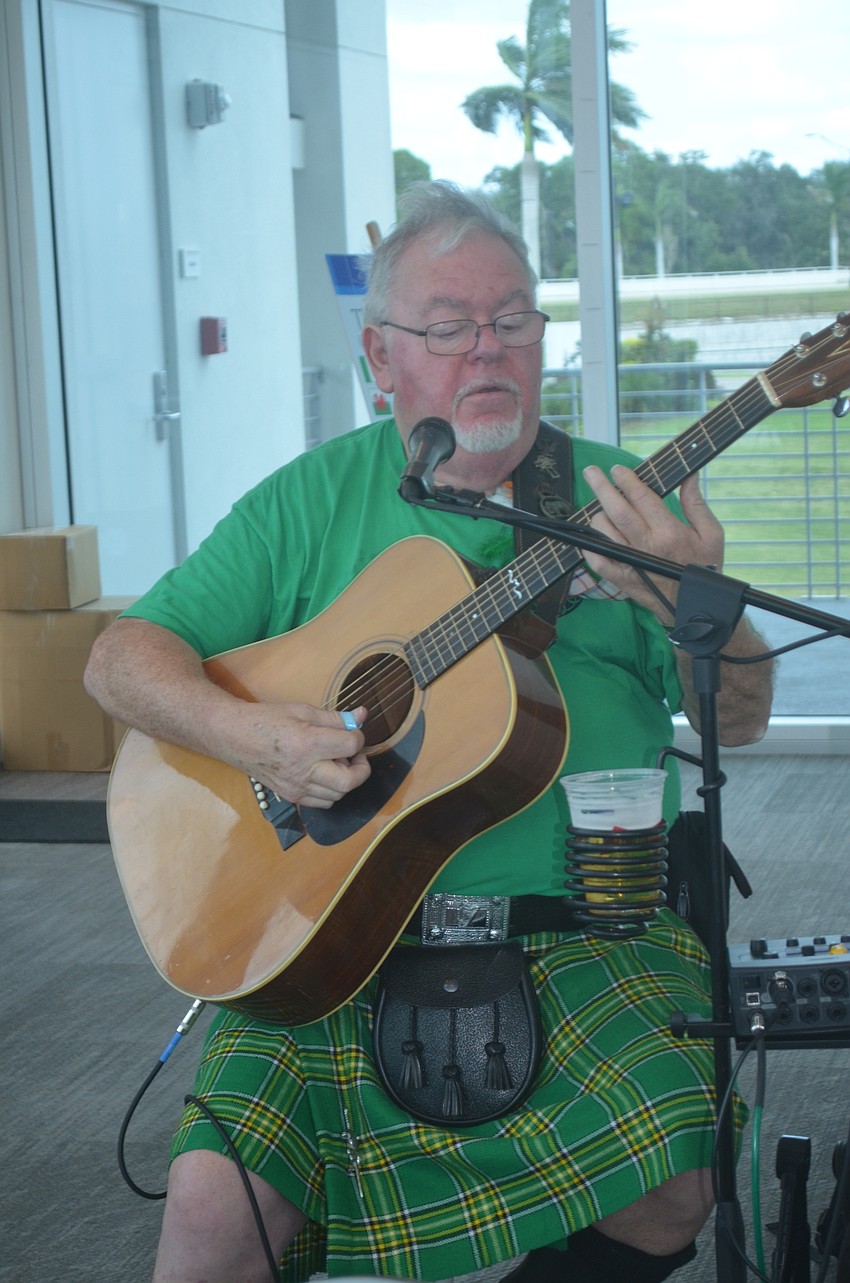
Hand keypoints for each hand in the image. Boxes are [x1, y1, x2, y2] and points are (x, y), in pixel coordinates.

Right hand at [226, 701, 369, 809]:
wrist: (235, 737)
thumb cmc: (266, 720)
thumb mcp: (302, 710)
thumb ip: (335, 718)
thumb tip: (362, 716)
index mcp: (306, 743)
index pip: (350, 746)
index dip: (359, 737)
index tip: (353, 732)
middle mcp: (303, 770)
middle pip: (349, 781)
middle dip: (361, 768)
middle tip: (355, 754)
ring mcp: (296, 787)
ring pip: (338, 795)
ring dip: (345, 779)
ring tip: (336, 762)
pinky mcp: (291, 796)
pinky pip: (323, 802)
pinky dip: (331, 791)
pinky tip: (324, 774)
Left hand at [581, 465, 723, 620]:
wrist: (694, 607)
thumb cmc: (703, 567)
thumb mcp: (711, 534)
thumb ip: (696, 504)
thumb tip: (688, 475)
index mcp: (669, 532)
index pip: (642, 498)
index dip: (627, 480)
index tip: (618, 469)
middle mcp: (647, 547)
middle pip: (617, 511)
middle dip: (601, 487)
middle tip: (591, 472)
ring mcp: (630, 564)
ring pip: (603, 532)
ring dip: (599, 515)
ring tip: (602, 508)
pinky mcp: (620, 580)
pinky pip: (595, 561)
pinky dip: (588, 546)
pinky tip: (591, 534)